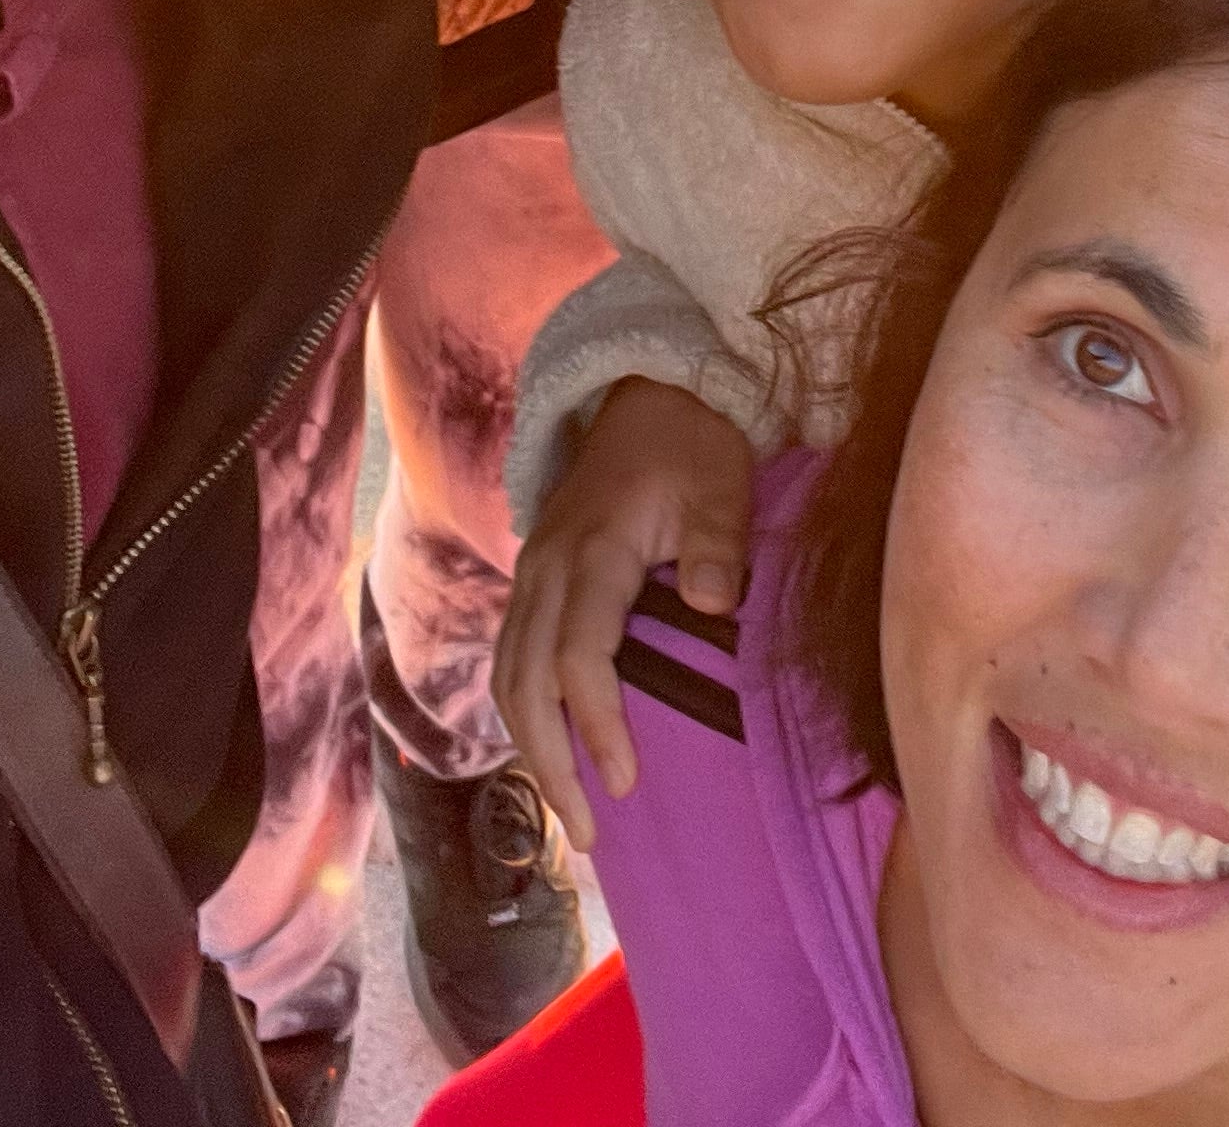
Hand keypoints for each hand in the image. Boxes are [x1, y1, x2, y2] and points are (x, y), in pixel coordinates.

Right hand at [494, 377, 753, 849]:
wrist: (648, 393)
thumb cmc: (690, 443)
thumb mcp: (721, 480)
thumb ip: (720, 540)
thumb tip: (718, 602)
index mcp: (591, 551)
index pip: (577, 655)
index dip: (595, 722)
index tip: (626, 779)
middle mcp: (545, 568)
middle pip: (524, 681)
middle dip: (550, 763)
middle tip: (591, 835)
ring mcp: (532, 574)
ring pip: (507, 676)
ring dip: (531, 749)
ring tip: (571, 815)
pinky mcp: (535, 582)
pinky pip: (512, 659)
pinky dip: (525, 714)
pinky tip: (553, 755)